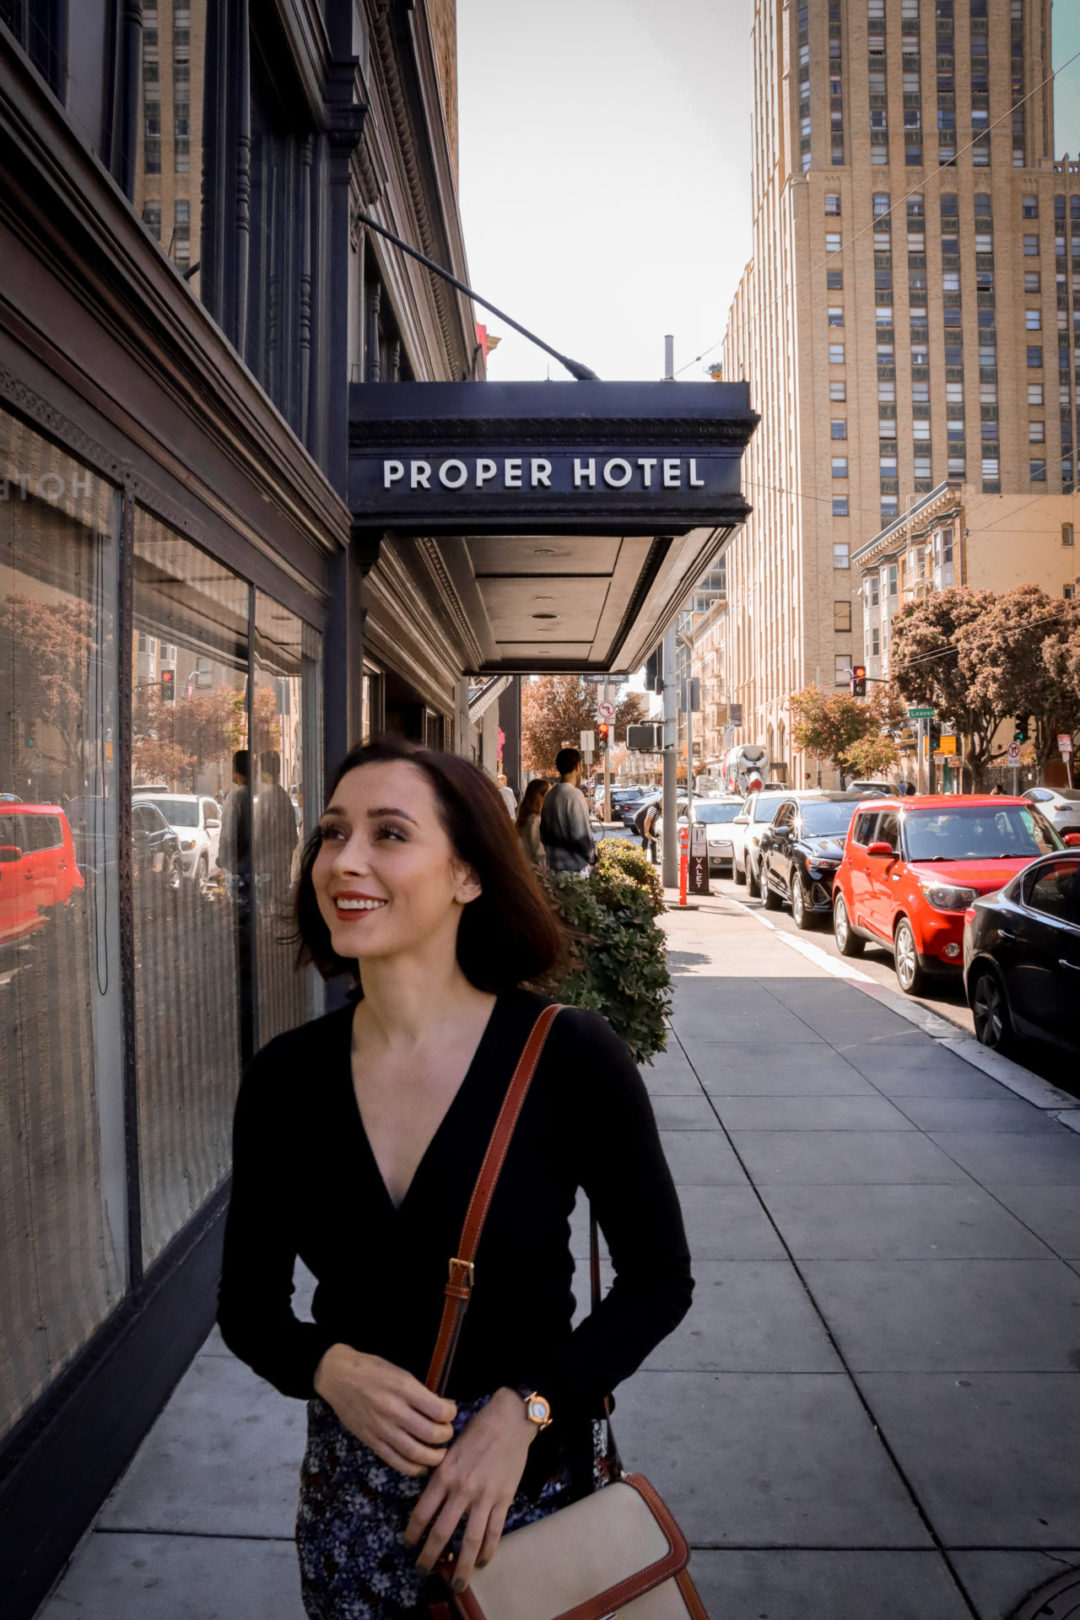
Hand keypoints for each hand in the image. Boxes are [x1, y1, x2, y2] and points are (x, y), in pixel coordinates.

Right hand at [313, 1345, 455, 1475]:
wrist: (337, 1376)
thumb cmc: (372, 1370)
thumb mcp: (400, 1372)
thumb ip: (420, 1392)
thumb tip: (443, 1408)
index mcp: (404, 1388)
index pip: (439, 1410)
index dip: (451, 1414)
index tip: (450, 1412)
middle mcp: (394, 1410)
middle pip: (431, 1434)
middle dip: (446, 1436)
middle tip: (446, 1432)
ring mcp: (381, 1429)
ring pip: (416, 1453)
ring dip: (434, 1457)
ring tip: (439, 1452)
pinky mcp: (371, 1441)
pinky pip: (396, 1462)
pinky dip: (413, 1468)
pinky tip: (421, 1465)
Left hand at [404, 1387, 535, 1592]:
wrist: (508, 1421)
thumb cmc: (477, 1430)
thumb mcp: (450, 1449)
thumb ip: (441, 1475)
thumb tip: (431, 1502)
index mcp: (444, 1474)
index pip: (422, 1511)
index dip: (413, 1532)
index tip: (409, 1544)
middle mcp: (461, 1489)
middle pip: (442, 1532)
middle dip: (430, 1556)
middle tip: (422, 1570)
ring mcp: (484, 1497)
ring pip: (469, 1540)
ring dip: (462, 1566)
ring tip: (457, 1583)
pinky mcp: (503, 1500)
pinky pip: (493, 1533)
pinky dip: (487, 1551)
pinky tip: (482, 1562)